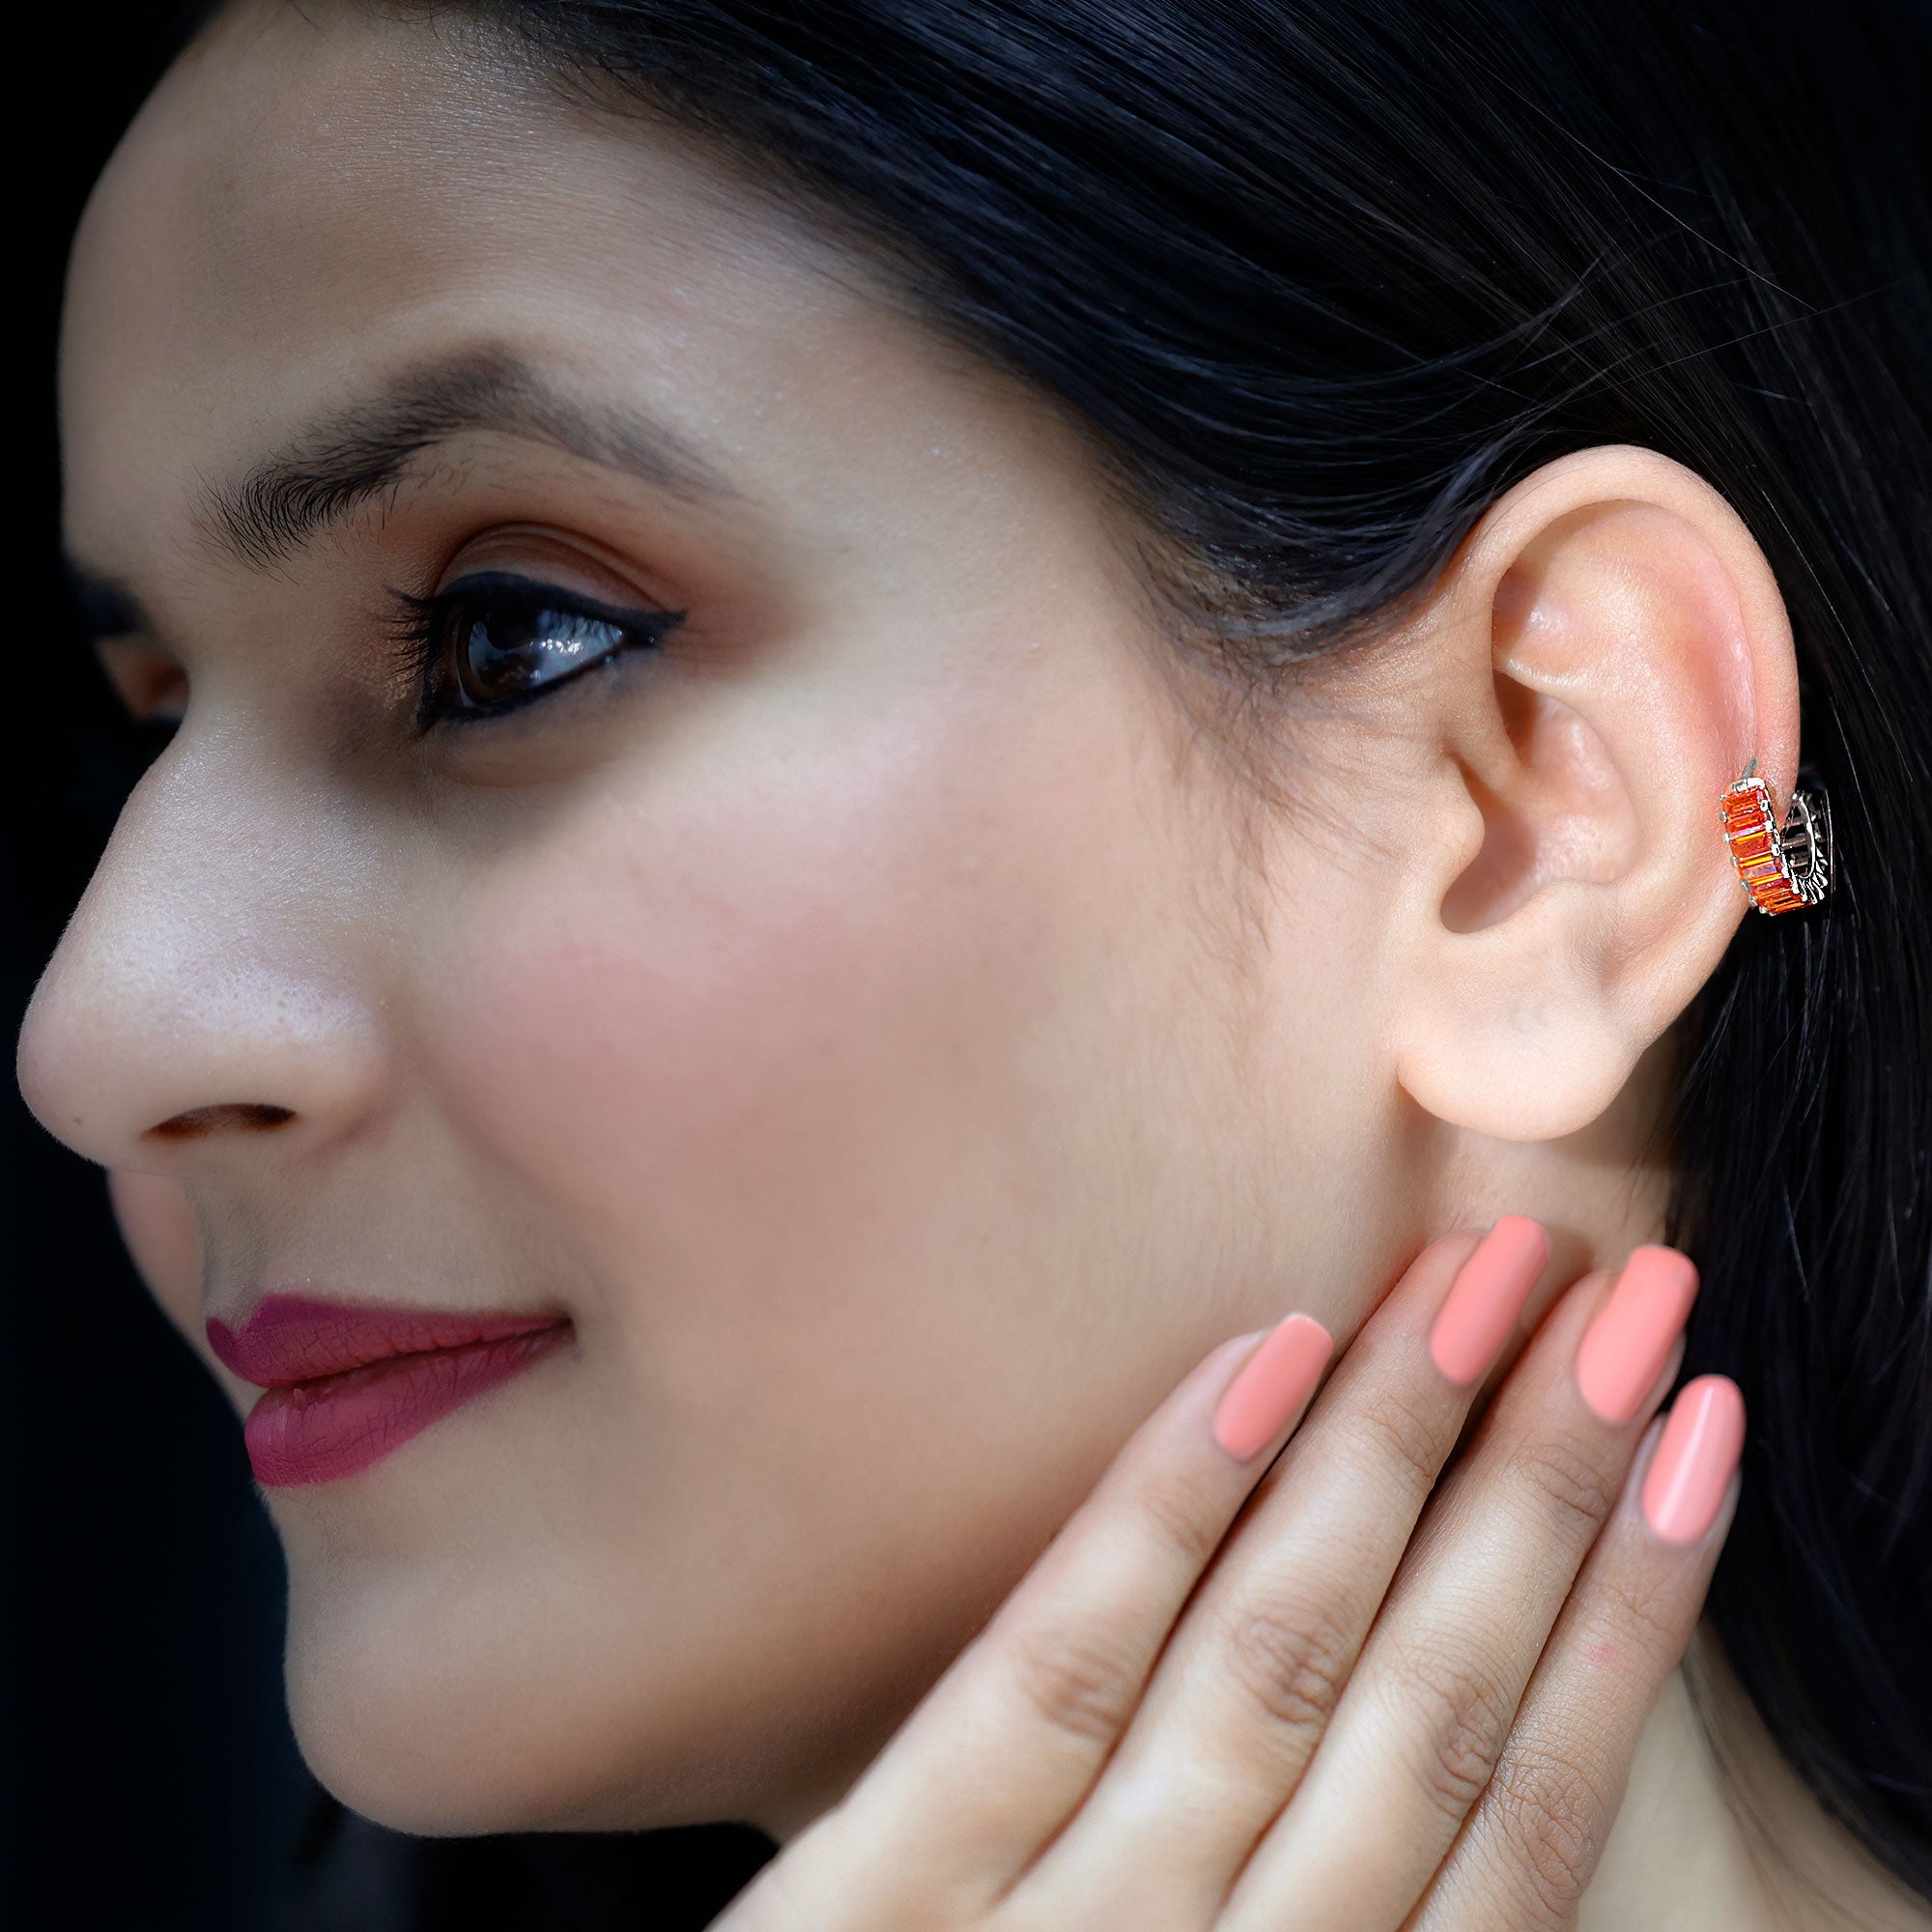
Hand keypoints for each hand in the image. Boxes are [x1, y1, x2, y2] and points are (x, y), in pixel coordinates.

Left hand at [712, 1222, 1743, 1930]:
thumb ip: (1319, 1903)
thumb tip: (1471, 1693)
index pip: (1518, 1816)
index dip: (1626, 1621)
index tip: (1695, 1441)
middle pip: (1424, 1707)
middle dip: (1544, 1487)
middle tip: (1623, 1296)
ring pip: (1270, 1664)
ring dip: (1391, 1452)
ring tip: (1471, 1284)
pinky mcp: (874, 1904)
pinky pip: (1049, 1678)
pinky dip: (1163, 1513)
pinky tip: (1258, 1358)